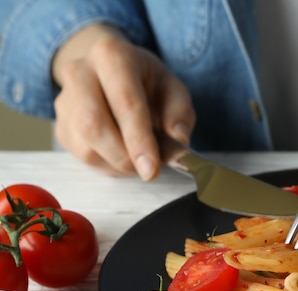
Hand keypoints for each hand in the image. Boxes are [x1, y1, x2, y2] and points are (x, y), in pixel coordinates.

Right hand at [52, 24, 195, 180]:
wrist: (114, 74)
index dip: (139, 140)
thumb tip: (178, 142)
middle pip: (94, 124)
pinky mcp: (60, 124)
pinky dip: (106, 165)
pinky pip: (80, 154)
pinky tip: (122, 157)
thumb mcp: (174, 91)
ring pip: (85, 145)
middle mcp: (80, 72)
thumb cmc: (148, 84)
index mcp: (112, 55)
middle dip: (124, 157)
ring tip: (139, 161)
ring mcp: (64, 99)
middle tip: (148, 171)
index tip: (152, 169)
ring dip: (116, 164)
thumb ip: (179, 116)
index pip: (125, 102)